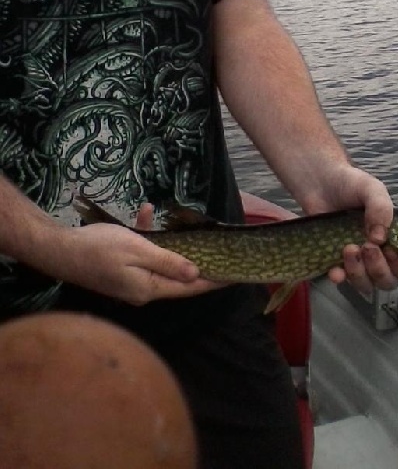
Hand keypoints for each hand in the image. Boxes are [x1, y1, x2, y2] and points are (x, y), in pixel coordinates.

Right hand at [52, 204, 221, 305]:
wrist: (58, 249)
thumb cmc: (99, 249)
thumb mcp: (139, 251)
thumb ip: (169, 263)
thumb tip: (196, 275)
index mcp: (150, 289)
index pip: (190, 287)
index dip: (214, 281)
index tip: (236, 275)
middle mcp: (143, 290)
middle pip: (179, 276)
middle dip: (198, 260)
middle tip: (221, 248)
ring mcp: (130, 281)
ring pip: (161, 260)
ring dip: (170, 242)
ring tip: (184, 225)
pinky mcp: (120, 270)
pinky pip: (142, 253)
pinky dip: (147, 234)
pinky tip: (146, 211)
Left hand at [302, 164, 397, 294]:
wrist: (320, 182)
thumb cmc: (351, 185)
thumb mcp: (372, 189)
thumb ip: (381, 208)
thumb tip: (380, 238)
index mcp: (395, 238)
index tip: (393, 252)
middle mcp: (380, 253)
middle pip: (388, 280)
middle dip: (380, 269)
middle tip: (368, 247)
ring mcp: (358, 260)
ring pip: (366, 284)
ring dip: (360, 273)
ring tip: (349, 248)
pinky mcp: (336, 262)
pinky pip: (342, 280)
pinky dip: (340, 278)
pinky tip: (334, 270)